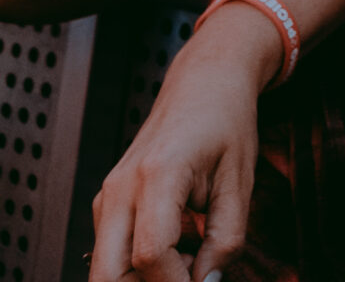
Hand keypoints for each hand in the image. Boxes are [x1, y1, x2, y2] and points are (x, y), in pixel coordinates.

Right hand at [89, 4, 278, 280]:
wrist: (204, 83)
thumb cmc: (226, 122)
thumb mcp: (240, 180)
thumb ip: (226, 239)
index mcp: (158, 174)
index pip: (150, 254)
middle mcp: (120, 188)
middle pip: (108, 274)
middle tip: (191, 278)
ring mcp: (107, 197)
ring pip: (104, 269)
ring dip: (143, 279)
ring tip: (190, 258)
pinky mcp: (106, 204)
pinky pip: (110, 253)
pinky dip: (138, 266)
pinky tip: (177, 249)